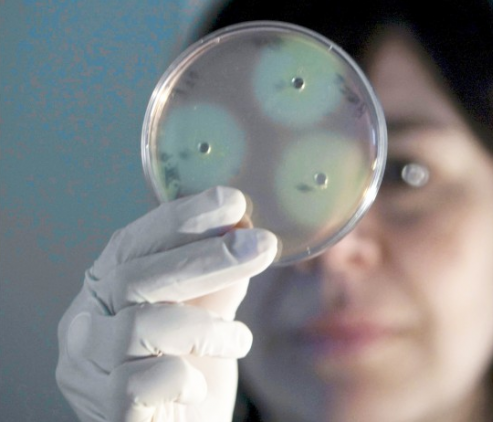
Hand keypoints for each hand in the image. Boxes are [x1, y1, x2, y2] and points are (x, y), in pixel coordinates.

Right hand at [56, 187, 277, 421]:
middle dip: (205, 258)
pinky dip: (183, 376)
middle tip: (260, 245)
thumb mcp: (206, 322)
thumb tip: (244, 231)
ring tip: (238, 339)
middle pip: (135, 277)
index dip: (180, 219)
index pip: (132, 244)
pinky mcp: (108, 413)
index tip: (232, 201)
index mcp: (104, 293)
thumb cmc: (187, 377)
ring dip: (205, 327)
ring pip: (140, 326)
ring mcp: (88, 371)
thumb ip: (217, 284)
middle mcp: (83, 326)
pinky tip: (198, 383)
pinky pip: (143, 382)